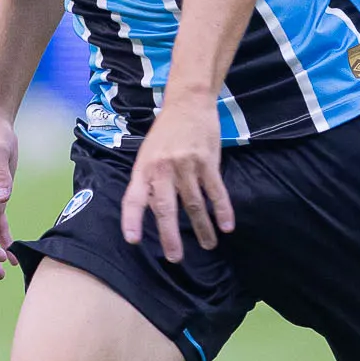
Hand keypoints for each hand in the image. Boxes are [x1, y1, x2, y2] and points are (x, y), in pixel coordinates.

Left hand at [125, 92, 232, 262]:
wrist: (188, 103)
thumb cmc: (165, 133)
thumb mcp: (147, 153)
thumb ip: (147, 180)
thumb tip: (147, 211)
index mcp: (144, 168)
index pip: (134, 198)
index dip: (132, 220)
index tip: (134, 240)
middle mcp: (163, 168)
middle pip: (165, 207)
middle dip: (170, 235)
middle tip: (175, 257)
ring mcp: (186, 164)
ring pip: (194, 203)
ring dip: (202, 227)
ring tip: (209, 245)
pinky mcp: (207, 160)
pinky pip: (216, 190)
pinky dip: (222, 209)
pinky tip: (227, 225)